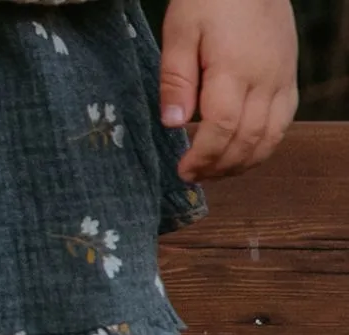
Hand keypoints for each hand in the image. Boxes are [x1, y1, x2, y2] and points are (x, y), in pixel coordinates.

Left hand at [159, 0, 298, 182]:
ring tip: (214, 172)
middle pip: (246, 140)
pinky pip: (283, 123)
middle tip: (193, 175)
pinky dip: (263, 147)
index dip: (202, 158)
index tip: (182, 169)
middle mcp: (265, 79)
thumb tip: (173, 125)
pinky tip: (241, 154)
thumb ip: (176, 79)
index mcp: (234, 68)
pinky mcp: (290, 77)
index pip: (221, 129)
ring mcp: (282, 79)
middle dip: (218, 167)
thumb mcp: (181, 31)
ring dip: (241, 164)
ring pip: (269, 138)